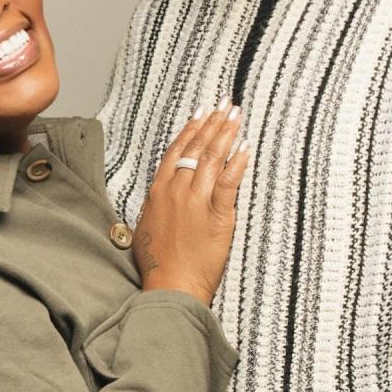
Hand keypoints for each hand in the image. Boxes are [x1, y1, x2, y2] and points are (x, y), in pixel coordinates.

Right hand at [132, 101, 248, 304]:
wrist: (171, 286)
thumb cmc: (157, 264)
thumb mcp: (146, 228)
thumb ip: (155, 206)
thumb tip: (160, 196)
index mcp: (158, 191)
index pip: (177, 150)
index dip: (191, 129)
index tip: (202, 113)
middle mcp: (176, 191)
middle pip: (196, 148)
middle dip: (213, 123)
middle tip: (226, 104)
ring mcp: (196, 202)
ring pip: (212, 158)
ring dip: (226, 133)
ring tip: (237, 115)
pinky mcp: (217, 216)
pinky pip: (229, 182)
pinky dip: (237, 163)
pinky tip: (245, 147)